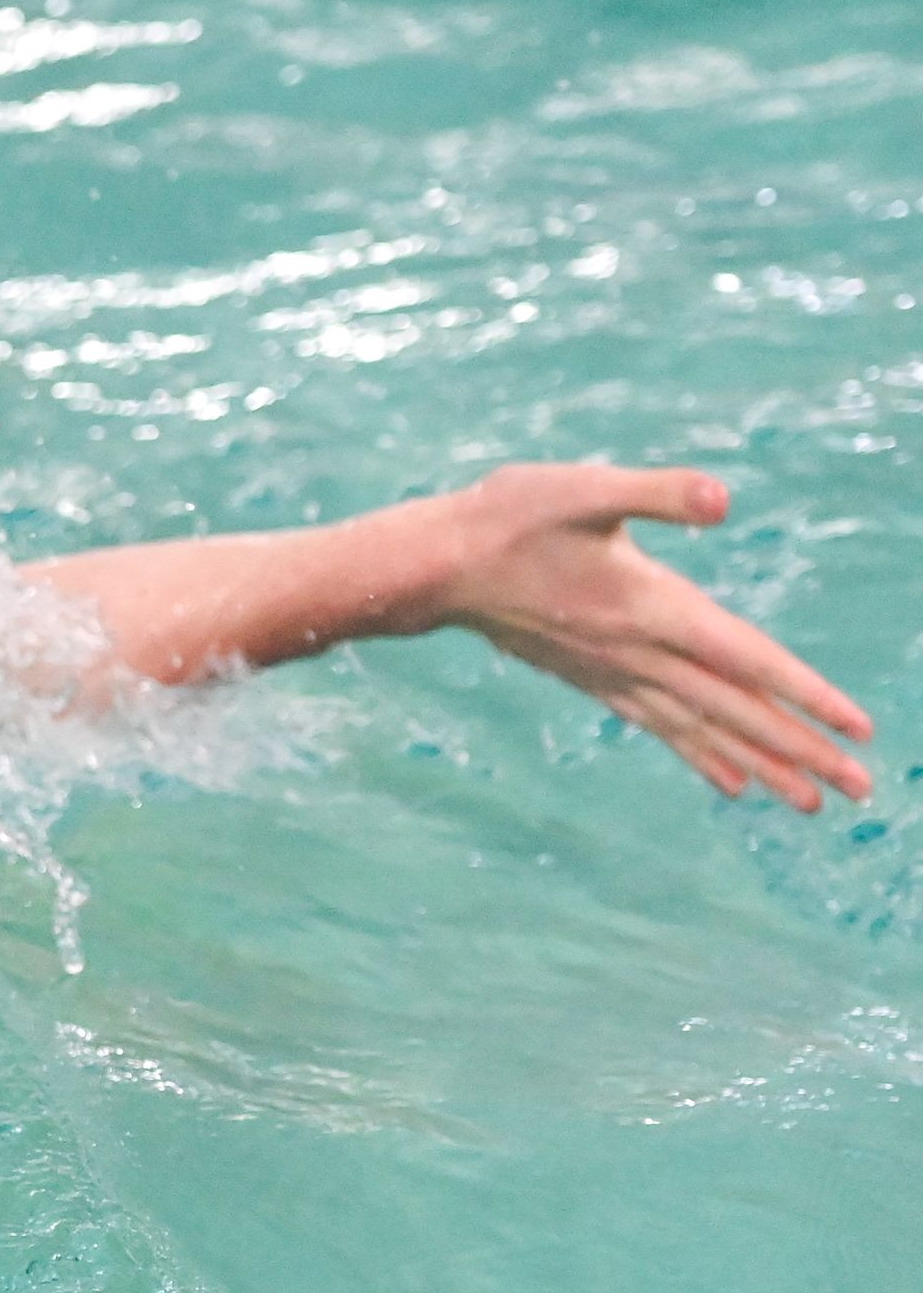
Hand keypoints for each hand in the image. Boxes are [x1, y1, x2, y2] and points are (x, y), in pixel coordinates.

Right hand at [419, 462, 875, 812]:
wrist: (436, 568)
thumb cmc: (510, 518)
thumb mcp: (585, 489)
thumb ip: (659, 494)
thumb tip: (722, 500)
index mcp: (654, 609)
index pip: (747, 661)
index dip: (806, 695)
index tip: (856, 731)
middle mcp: (640, 654)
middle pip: (735, 712)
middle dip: (799, 752)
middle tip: (857, 790)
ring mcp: (616, 673)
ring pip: (701, 730)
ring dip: (759, 765)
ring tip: (807, 804)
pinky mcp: (596, 678)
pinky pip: (662, 727)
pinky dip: (702, 754)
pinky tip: (730, 781)